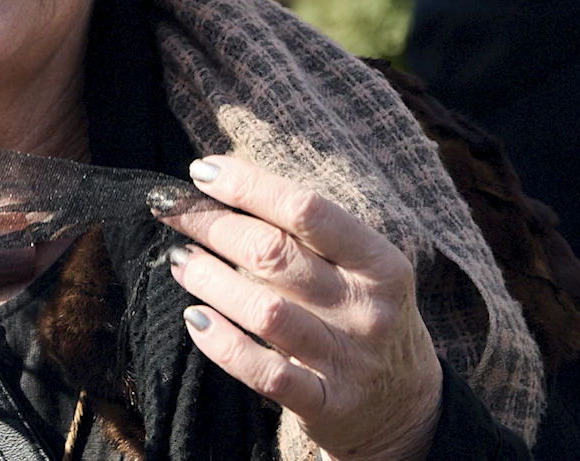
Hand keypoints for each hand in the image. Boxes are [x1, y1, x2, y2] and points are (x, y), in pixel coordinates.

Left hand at [159, 156, 442, 460]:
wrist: (405, 407)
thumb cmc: (362, 315)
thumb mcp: (360, 269)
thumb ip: (307, 234)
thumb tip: (225, 185)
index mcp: (380, 263)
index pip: (307, 210)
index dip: (248, 185)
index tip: (203, 172)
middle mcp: (366, 309)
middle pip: (275, 254)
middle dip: (213, 225)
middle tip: (174, 213)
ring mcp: (347, 360)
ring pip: (264, 311)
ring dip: (209, 278)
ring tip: (180, 259)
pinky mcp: (325, 404)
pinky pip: (263, 372)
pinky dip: (222, 342)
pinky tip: (195, 317)